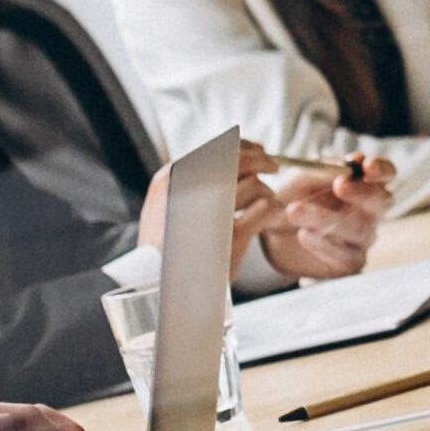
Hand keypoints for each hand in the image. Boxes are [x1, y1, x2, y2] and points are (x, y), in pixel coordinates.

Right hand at [139, 143, 291, 279]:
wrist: (155, 283)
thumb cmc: (166, 243)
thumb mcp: (165, 203)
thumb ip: (191, 179)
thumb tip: (230, 152)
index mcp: (171, 176)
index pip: (217, 147)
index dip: (244, 147)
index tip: (259, 150)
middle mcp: (190, 189)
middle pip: (239, 161)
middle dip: (261, 161)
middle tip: (273, 166)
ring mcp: (209, 211)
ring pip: (254, 186)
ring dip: (266, 192)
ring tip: (266, 204)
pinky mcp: (230, 236)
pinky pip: (264, 210)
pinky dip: (271, 210)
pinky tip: (268, 217)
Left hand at [259, 156, 390, 278]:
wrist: (267, 230)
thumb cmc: (289, 195)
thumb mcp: (299, 177)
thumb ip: (323, 171)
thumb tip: (349, 165)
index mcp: (363, 183)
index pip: (386, 174)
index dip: (381, 169)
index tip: (366, 165)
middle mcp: (369, 211)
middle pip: (383, 202)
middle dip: (363, 193)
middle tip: (340, 185)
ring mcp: (362, 239)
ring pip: (358, 229)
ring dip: (326, 217)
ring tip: (294, 210)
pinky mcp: (350, 263)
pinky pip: (346, 255)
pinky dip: (323, 244)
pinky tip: (303, 235)